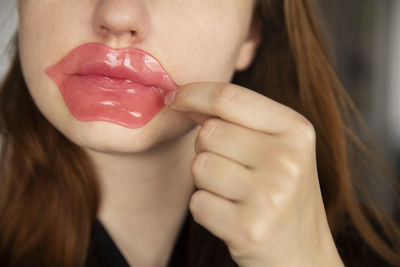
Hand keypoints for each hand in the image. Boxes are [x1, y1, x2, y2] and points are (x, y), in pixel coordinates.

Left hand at [164, 82, 343, 266]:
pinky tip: (232, 215)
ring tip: (235, 194)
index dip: (193, 93)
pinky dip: (206, 208)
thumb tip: (184, 97)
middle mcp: (287, 160)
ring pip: (200, 166)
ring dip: (206, 180)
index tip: (174, 98)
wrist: (302, 252)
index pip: (229, 97)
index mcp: (296, 130)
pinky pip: (198, 202)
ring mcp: (270, 196)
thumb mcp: (275, 146)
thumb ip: (236, 119)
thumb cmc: (281, 191)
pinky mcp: (249, 229)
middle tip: (231, 167)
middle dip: (207, 148)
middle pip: (209, 133)